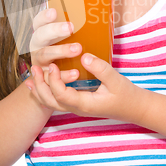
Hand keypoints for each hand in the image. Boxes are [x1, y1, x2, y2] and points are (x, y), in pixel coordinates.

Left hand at [25, 53, 141, 120]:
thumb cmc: (126, 95)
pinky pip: (57, 101)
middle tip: (33, 68)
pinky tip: (41, 84)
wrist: (135, 108)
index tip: (53, 64)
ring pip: (51, 103)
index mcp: (85, 104)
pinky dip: (46, 92)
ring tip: (30, 77)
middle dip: (40, 86)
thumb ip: (100, 69)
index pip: (61, 94)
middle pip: (50, 102)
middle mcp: (77, 108)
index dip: (53, 80)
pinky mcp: (78, 103)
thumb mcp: (116, 80)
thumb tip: (84, 57)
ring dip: (40, 90)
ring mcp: (77, 107)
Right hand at [30, 8, 81, 84]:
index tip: (55, 12)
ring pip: (45, 55)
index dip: (44, 16)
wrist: (58, 72)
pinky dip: (64, 75)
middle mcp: (37, 45)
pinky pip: (51, 77)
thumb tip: (94, 5)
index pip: (38, 21)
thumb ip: (75, 22)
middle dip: (54, 30)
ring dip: (60, 51)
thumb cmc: (66, 46)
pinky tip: (76, 73)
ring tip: (78, 48)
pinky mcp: (44, 77)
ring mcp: (39, 61)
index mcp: (41, 32)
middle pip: (40, 36)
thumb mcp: (67, 34)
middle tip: (70, 27)